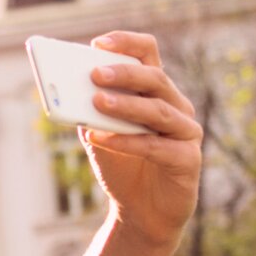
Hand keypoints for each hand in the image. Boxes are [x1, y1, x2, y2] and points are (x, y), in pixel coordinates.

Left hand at [84, 31, 203, 245]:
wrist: (140, 212)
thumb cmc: (121, 166)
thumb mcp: (99, 135)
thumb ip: (89, 113)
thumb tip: (68, 93)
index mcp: (156, 93)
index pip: (149, 55)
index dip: (127, 44)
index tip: (98, 43)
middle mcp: (176, 107)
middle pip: (155, 79)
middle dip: (124, 74)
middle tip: (94, 74)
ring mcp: (186, 133)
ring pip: (158, 111)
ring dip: (126, 106)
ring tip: (96, 103)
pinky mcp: (187, 160)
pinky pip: (157, 147)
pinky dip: (127, 141)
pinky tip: (100, 138)